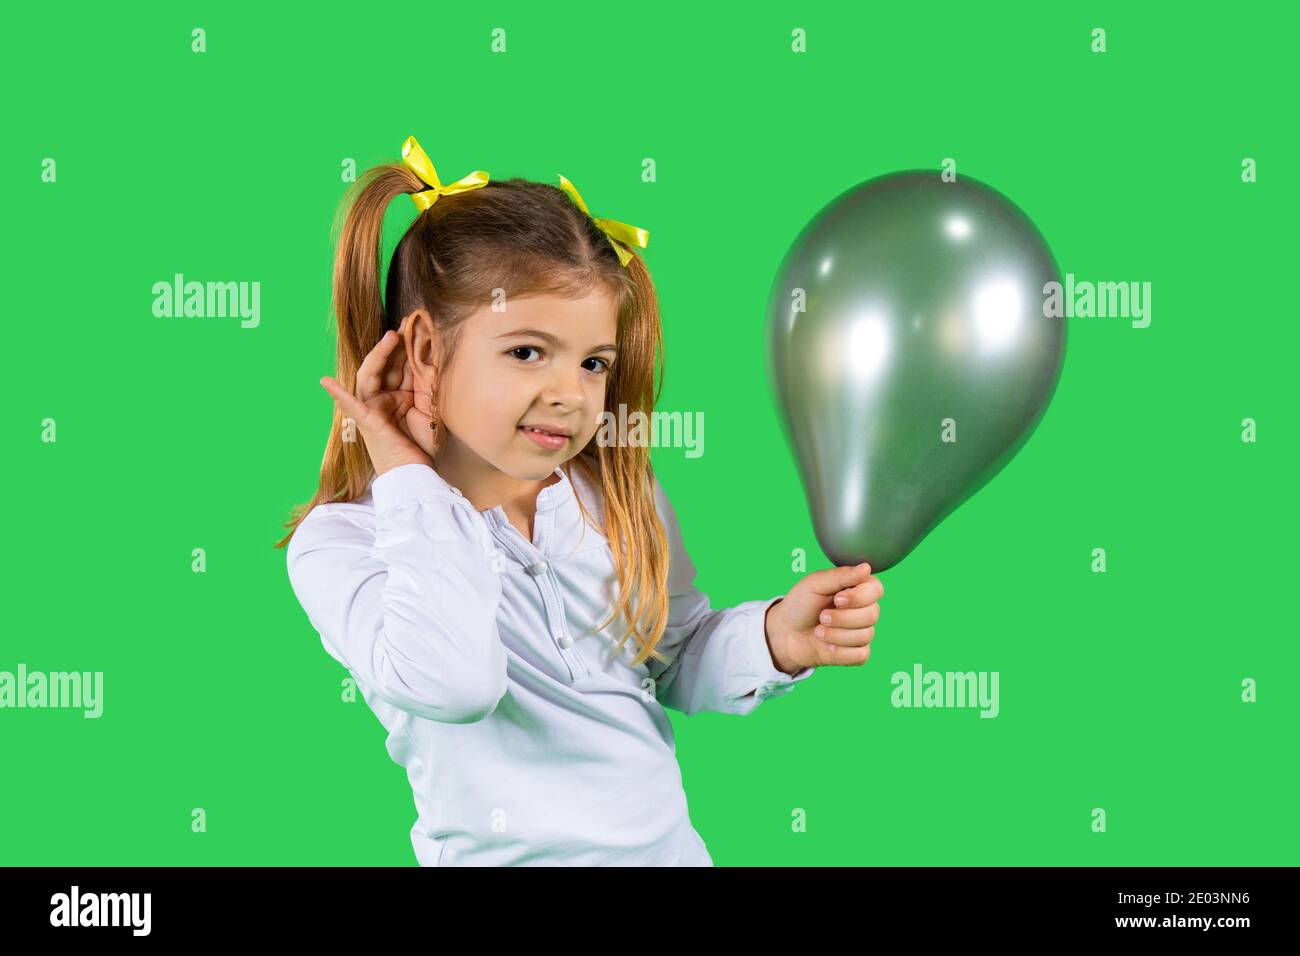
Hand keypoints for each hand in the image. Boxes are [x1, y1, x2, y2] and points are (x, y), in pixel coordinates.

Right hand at [318, 317, 435, 476]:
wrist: (416, 477)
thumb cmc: (422, 447)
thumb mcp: (430, 410)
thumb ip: (427, 387)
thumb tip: (431, 360)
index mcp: (398, 396)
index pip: (401, 365)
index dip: (409, 347)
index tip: (420, 327)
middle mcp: (383, 399)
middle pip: (386, 366)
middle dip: (396, 344)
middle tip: (408, 324)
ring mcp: (372, 409)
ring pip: (370, 376)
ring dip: (378, 356)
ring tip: (391, 337)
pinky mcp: (367, 422)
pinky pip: (351, 407)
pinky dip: (338, 394)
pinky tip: (326, 381)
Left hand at [764, 563, 882, 671]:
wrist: (785, 633)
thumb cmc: (800, 605)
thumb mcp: (815, 584)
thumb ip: (841, 575)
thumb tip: (866, 568)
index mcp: (856, 589)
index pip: (876, 589)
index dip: (859, 596)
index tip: (838, 598)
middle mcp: (864, 610)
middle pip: (872, 614)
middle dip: (842, 618)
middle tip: (822, 617)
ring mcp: (862, 632)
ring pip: (865, 635)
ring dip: (835, 635)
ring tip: (819, 631)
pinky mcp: (857, 653)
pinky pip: (860, 655)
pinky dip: (839, 651)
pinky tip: (827, 646)